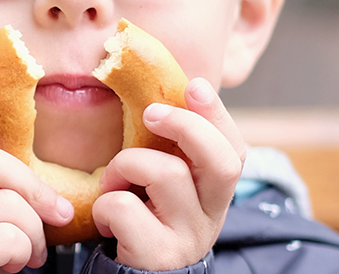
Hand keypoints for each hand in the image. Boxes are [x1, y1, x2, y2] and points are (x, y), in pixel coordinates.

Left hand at [93, 77, 245, 269]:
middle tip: (149, 113)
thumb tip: (167, 88)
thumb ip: (170, 149)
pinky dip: (104, 204)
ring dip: (125, 165)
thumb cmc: (142, 219)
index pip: (234, 149)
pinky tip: (106, 220)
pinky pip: (123, 207)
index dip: (217, 115)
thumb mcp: (162, 185)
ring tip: (112, 185)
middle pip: (221, 162)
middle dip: (185, 126)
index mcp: (213, 192)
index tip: (192, 85)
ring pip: (165, 172)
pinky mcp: (157, 252)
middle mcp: (211, 215)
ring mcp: (187, 236)